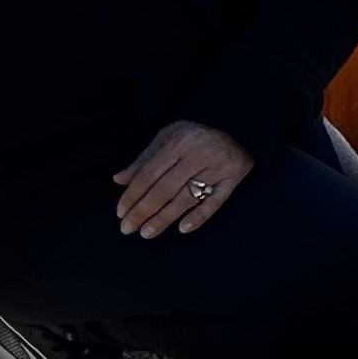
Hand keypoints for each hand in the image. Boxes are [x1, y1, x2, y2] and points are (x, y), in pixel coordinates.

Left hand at [113, 120, 255, 236]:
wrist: (239, 125)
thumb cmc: (196, 133)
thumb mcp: (168, 137)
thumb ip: (145, 159)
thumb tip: (119, 180)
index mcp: (179, 141)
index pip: (149, 173)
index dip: (132, 195)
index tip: (120, 213)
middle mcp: (198, 154)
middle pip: (165, 189)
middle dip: (143, 211)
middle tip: (128, 229)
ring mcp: (218, 167)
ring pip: (186, 198)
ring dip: (164, 218)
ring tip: (147, 233)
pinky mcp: (235, 177)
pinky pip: (216, 202)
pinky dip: (199, 216)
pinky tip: (183, 229)